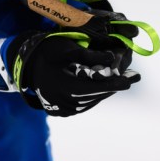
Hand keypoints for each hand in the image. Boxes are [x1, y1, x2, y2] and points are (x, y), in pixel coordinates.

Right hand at [6, 31, 139, 116]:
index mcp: (65, 87)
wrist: (26, 66)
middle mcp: (65, 103)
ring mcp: (63, 110)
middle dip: (114, 86)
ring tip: (121, 80)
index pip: (96, 88)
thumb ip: (89, 55)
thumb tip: (111, 58)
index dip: (114, 84)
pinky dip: (94, 95)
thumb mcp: (67, 48)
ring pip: (92, 101)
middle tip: (133, 77)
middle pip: (97, 96)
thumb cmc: (47, 53)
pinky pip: (84, 103)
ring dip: (105, 90)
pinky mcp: (62, 112)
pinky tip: (103, 86)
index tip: (130, 80)